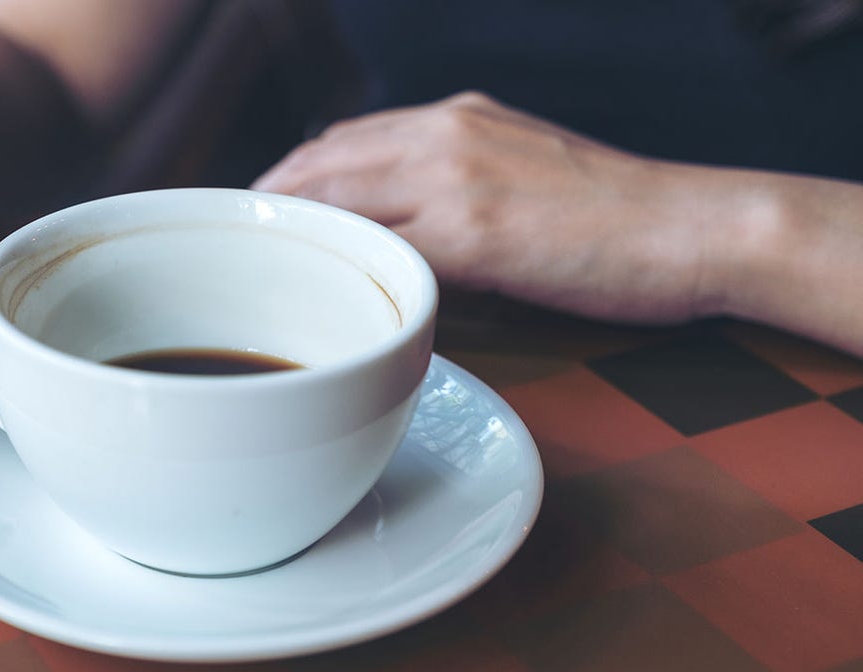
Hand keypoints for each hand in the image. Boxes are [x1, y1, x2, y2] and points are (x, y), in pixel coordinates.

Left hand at [253, 92, 731, 324]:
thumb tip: (401, 216)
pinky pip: (387, 250)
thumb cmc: (612, 210)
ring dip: (293, 237)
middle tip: (235, 245)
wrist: (692, 227)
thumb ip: (455, 177)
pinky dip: (346, 269)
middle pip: (322, 164)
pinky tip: (318, 297)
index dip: (290, 177)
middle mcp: (446, 136)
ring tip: (256, 272)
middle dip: (270, 205)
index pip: (342, 139)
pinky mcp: (479, 233)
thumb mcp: (522, 164)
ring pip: (341, 200)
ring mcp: (459, 180)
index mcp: (455, 118)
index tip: (262, 214)